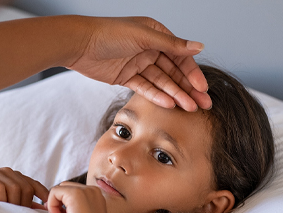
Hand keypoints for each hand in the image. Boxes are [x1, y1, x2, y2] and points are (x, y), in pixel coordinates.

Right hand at [0, 167, 48, 207]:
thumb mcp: (3, 201)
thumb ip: (19, 202)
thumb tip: (40, 210)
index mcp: (14, 177)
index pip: (35, 184)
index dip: (43, 195)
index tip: (46, 209)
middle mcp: (8, 172)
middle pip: (27, 188)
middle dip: (25, 205)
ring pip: (17, 189)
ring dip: (13, 205)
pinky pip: (2, 189)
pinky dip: (2, 200)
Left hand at [46, 182, 111, 212]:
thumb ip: (73, 208)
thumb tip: (51, 204)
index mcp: (95, 195)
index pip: (71, 191)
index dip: (62, 205)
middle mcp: (92, 189)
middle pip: (64, 188)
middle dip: (57, 204)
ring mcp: (85, 190)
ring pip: (58, 190)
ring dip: (55, 207)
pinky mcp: (75, 194)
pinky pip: (54, 192)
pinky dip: (52, 207)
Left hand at [68, 16, 210, 111]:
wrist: (79, 44)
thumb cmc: (109, 33)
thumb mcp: (143, 36)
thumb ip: (172, 45)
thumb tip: (200, 46)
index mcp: (156, 35)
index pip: (180, 56)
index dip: (192, 73)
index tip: (203, 88)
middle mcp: (149, 49)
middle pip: (173, 72)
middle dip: (188, 88)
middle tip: (203, 104)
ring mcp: (137, 64)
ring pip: (161, 82)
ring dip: (175, 94)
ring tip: (188, 109)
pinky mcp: (125, 77)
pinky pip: (144, 88)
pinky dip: (156, 96)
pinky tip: (168, 105)